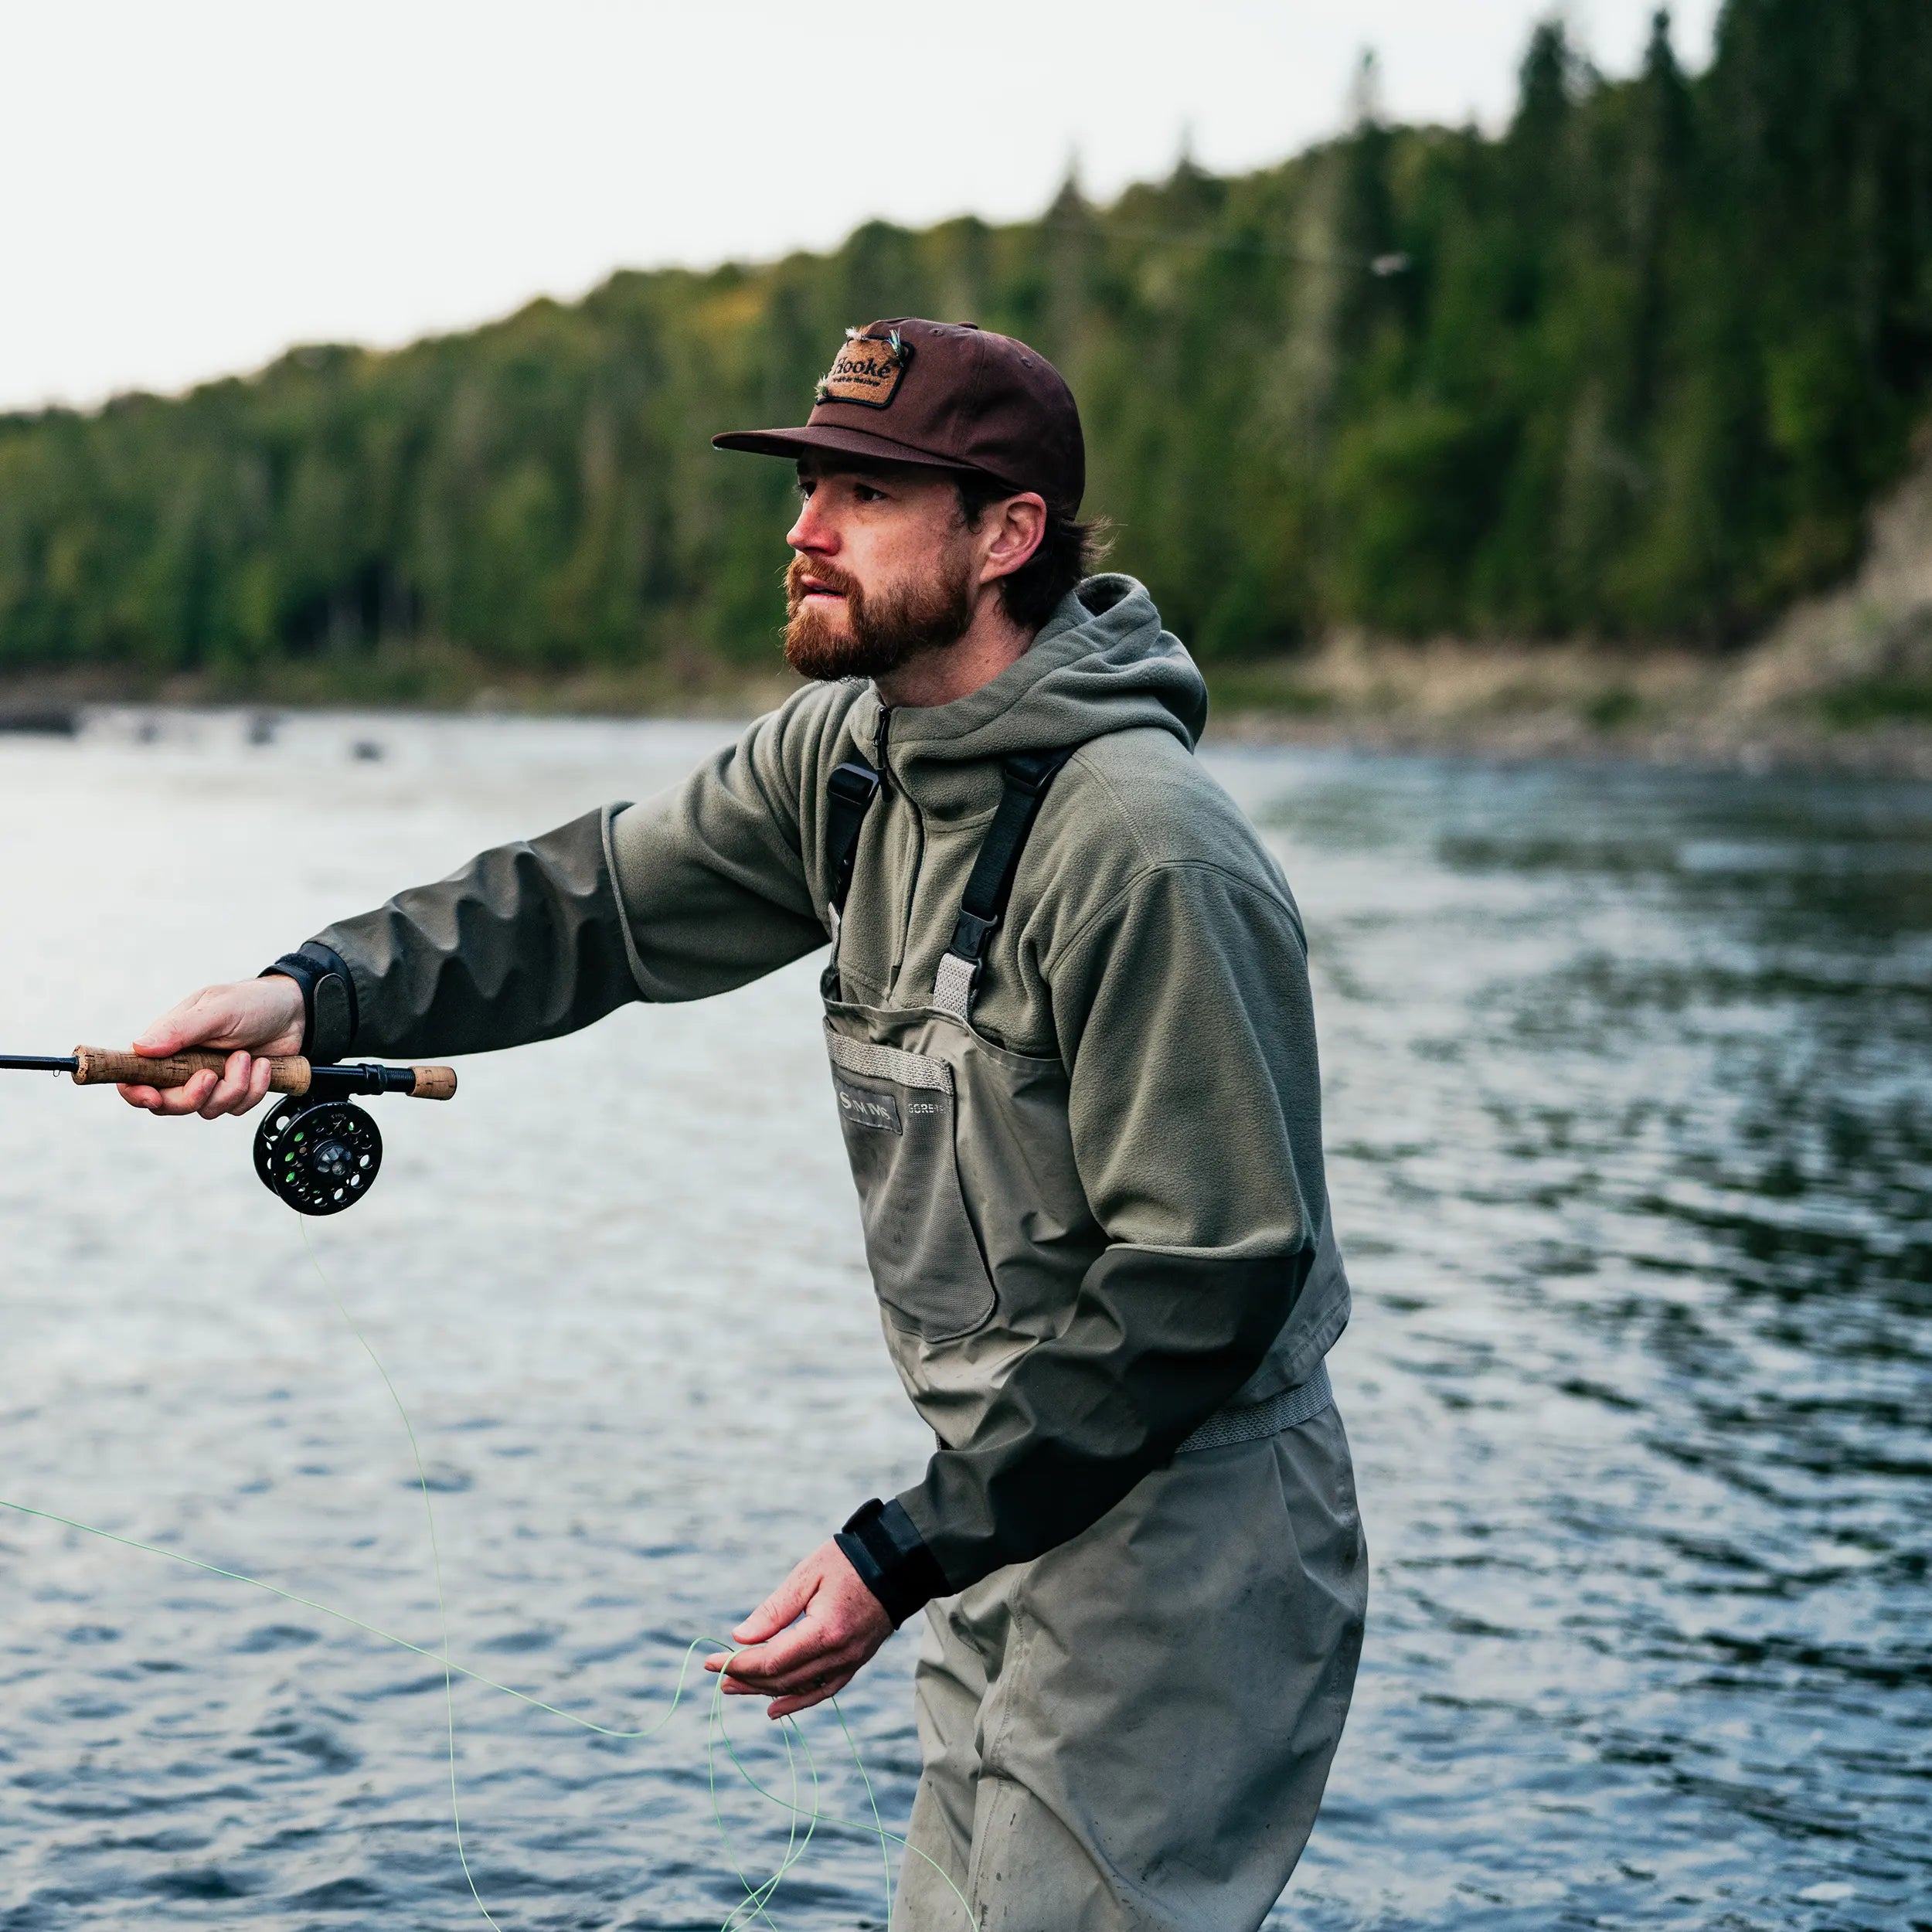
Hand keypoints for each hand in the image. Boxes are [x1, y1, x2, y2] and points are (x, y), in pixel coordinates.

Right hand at [117, 977, 306, 1118]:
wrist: (297, 1013)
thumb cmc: (253, 1003)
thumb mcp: (218, 1010)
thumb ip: (181, 1029)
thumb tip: (139, 1048)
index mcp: (168, 1042)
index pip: (135, 1074)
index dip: (136, 1092)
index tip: (152, 1096)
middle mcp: (183, 1065)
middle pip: (168, 1103)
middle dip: (191, 1097)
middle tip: (211, 1076)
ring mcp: (210, 1080)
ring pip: (206, 1109)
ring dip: (232, 1088)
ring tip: (247, 1057)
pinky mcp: (235, 1090)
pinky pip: (236, 1108)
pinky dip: (253, 1090)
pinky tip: (264, 1066)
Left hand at [705, 1539, 893, 1719]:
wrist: (896, 1564)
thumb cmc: (849, 1562)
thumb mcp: (806, 1575)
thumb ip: (774, 1610)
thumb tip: (740, 1637)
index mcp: (824, 1631)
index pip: (772, 1661)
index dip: (739, 1664)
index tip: (712, 1660)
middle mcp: (838, 1655)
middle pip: (783, 1679)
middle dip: (746, 1679)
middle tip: (717, 1674)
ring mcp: (850, 1662)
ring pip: (800, 1688)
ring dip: (765, 1691)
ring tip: (735, 1687)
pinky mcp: (856, 1662)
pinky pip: (823, 1690)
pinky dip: (798, 1700)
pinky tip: (776, 1707)